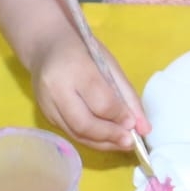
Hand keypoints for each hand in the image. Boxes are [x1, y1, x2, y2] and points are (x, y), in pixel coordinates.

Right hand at [30, 33, 147, 151]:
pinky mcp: (45, 115)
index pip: (100, 101)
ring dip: (102, 143)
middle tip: (129, 142)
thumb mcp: (109, 64)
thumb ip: (127, 95)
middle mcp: (57, 89)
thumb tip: (144, 128)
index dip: (119, 117)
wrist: (46, 46)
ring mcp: (48, 104)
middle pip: (84, 123)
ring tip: (121, 143)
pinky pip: (71, 133)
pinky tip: (105, 139)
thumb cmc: (83, 50)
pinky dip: (91, 139)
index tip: (134, 125)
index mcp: (76, 69)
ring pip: (76, 133)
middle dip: (110, 136)